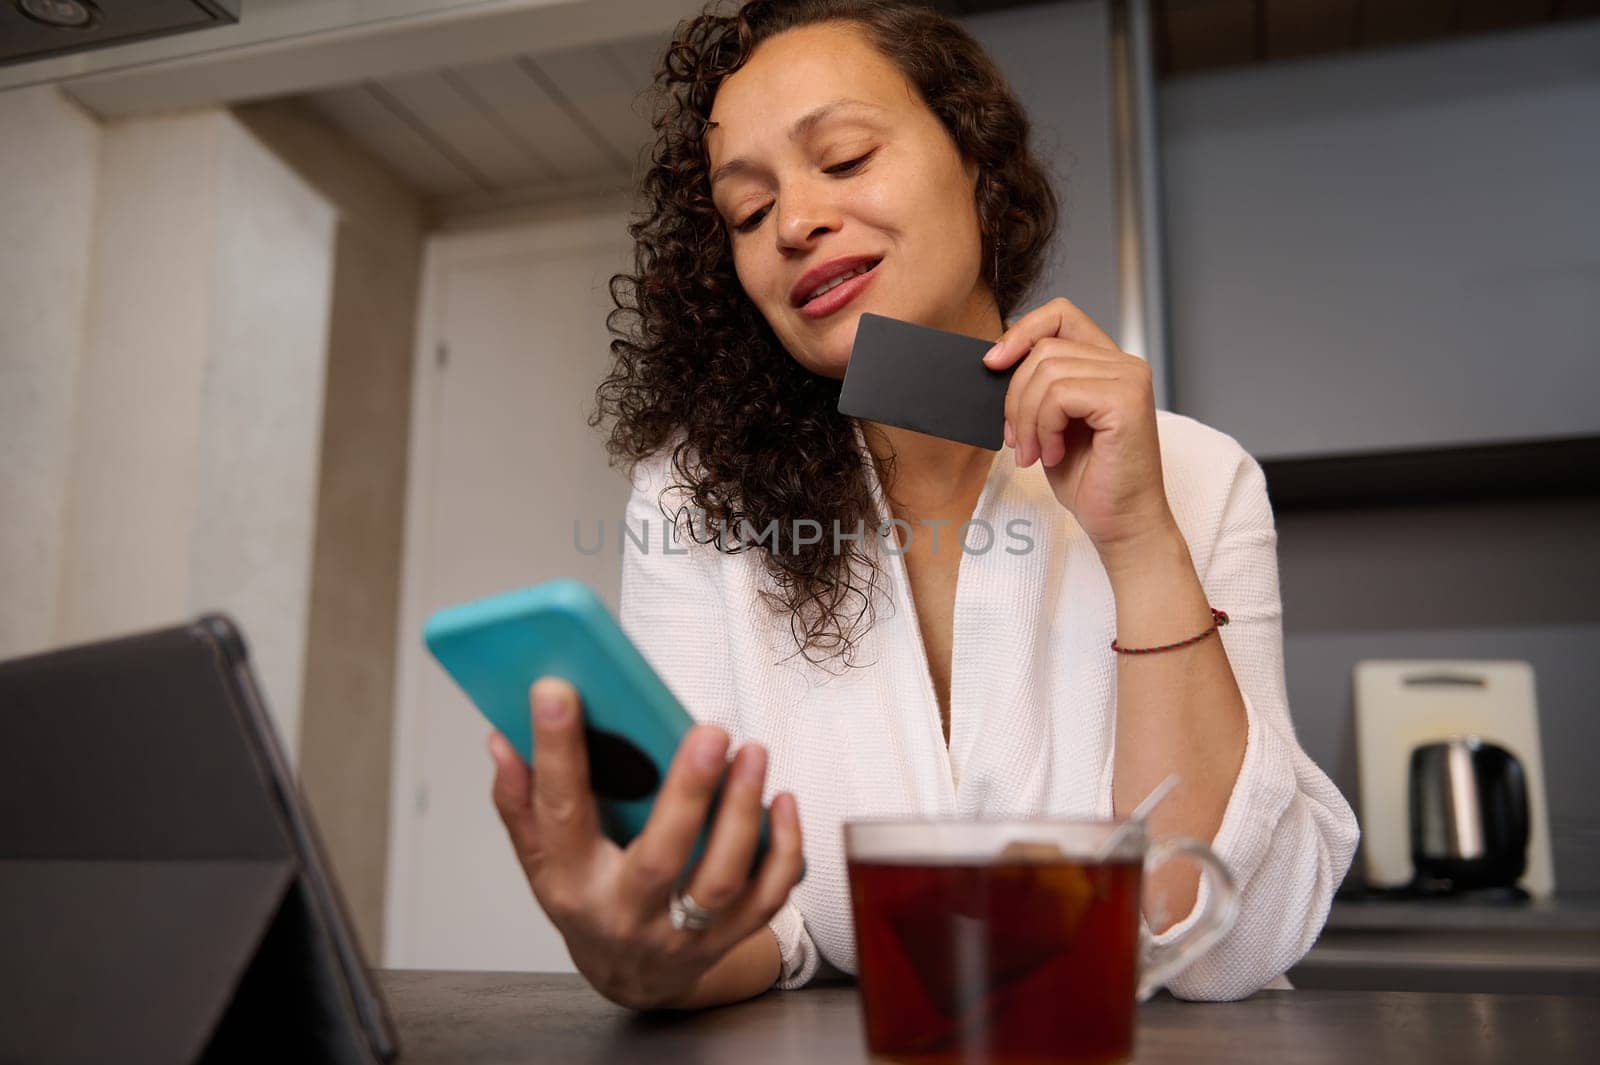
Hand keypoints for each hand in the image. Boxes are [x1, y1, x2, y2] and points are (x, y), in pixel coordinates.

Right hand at [488, 676, 803, 1009]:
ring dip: (743, 813)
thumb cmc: (588, 902)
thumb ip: (521, 802)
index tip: (556, 690)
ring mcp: (682, 933)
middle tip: (712, 730)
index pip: (561, 812)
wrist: (631, 980)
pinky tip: (781, 800)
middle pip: (662, 857)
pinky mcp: (728, 938)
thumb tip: (502, 740)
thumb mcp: (541, 862)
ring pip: (722, 879)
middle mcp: (626, 912)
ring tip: (752, 752)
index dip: (555, 751)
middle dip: (690, 792)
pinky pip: (767, 897)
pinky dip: (784, 849)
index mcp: (572, 883)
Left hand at [985, 297, 1177, 560]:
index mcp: (1107, 364)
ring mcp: (1129, 379)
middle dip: (1015, 397)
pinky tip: (1055, 454)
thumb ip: (1036, 388)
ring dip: (1027, 418)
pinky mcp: (1126, 401)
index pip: (1060, 315)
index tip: (992, 365)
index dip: (1021, 332)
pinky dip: (1044, 427)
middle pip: (1043, 348)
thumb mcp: (1050, 424)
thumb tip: (994, 359)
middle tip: (1018, 442)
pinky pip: (1059, 394)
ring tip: (1036, 453)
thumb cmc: (1088, 480)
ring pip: (1047, 370)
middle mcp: (1125, 364)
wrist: (1121, 525)